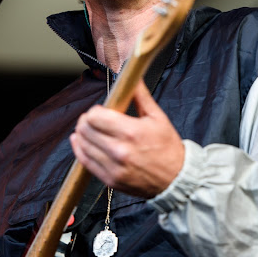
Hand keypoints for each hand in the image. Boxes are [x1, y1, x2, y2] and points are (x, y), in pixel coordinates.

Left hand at [70, 79, 184, 196]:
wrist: (177, 178)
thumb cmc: (168, 148)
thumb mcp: (158, 117)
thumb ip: (140, 95)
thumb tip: (132, 76)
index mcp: (131, 132)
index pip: (95, 116)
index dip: (95, 110)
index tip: (101, 110)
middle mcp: (120, 150)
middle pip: (85, 129)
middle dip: (86, 120)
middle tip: (93, 119)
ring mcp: (113, 167)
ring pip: (82, 145)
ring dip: (82, 134)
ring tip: (89, 130)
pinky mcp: (110, 180)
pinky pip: (85, 162)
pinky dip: (80, 149)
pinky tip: (82, 142)